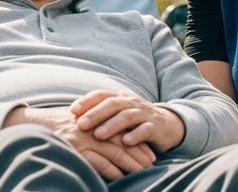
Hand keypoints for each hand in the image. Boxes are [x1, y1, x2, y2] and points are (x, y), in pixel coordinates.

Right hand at [3, 105, 155, 179]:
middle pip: (123, 142)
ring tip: (142, 172)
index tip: (150, 152)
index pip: (123, 131)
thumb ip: (96, 124)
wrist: (32, 125)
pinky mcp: (77, 151)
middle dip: (139, 154)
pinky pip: (98, 162)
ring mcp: (86, 140)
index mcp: (97, 119)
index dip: (137, 141)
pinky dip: (111, 170)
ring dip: (130, 163)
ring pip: (114, 152)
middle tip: (152, 164)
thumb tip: (113, 136)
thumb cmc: (57, 124)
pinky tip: (121, 177)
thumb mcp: (79, 119)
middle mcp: (93, 128)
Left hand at [71, 90, 185, 153]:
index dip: (87, 101)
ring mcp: (144, 113)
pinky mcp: (155, 127)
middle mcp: (131, 102)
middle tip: (81, 125)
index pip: (101, 95)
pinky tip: (126, 142)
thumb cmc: (134, 120)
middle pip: (112, 105)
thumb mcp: (117, 113)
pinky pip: (145, 129)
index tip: (72, 111)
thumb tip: (71, 118)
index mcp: (120, 98)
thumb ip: (99, 113)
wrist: (166, 124)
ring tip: (99, 135)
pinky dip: (136, 135)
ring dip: (112, 125)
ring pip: (127, 116)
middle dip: (96, 114)